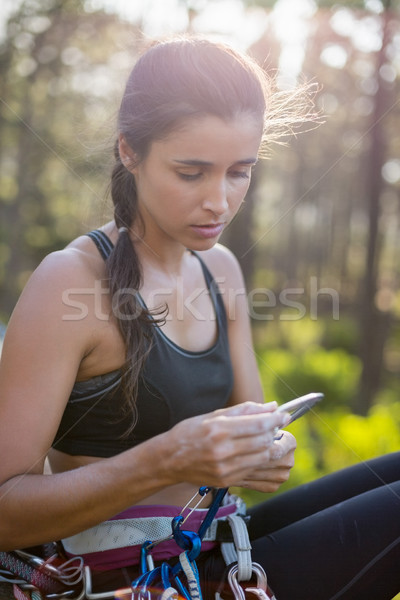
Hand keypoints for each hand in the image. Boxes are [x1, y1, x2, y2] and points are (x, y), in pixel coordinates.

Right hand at [165, 402, 289, 488]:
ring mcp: (226, 469)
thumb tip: (271, 407)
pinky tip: (264, 455)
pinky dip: (265, 463)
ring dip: (274, 448)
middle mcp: (223, 450)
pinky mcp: (227, 481)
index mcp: (219, 429)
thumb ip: (244, 410)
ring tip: (273, 439)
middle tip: (280, 426)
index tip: (284, 415)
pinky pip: (255, 473)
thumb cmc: (189, 433)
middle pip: (264, 443)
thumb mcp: (213, 415)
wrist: (168, 460)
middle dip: (278, 433)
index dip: (275, 419)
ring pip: (263, 459)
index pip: (258, 424)